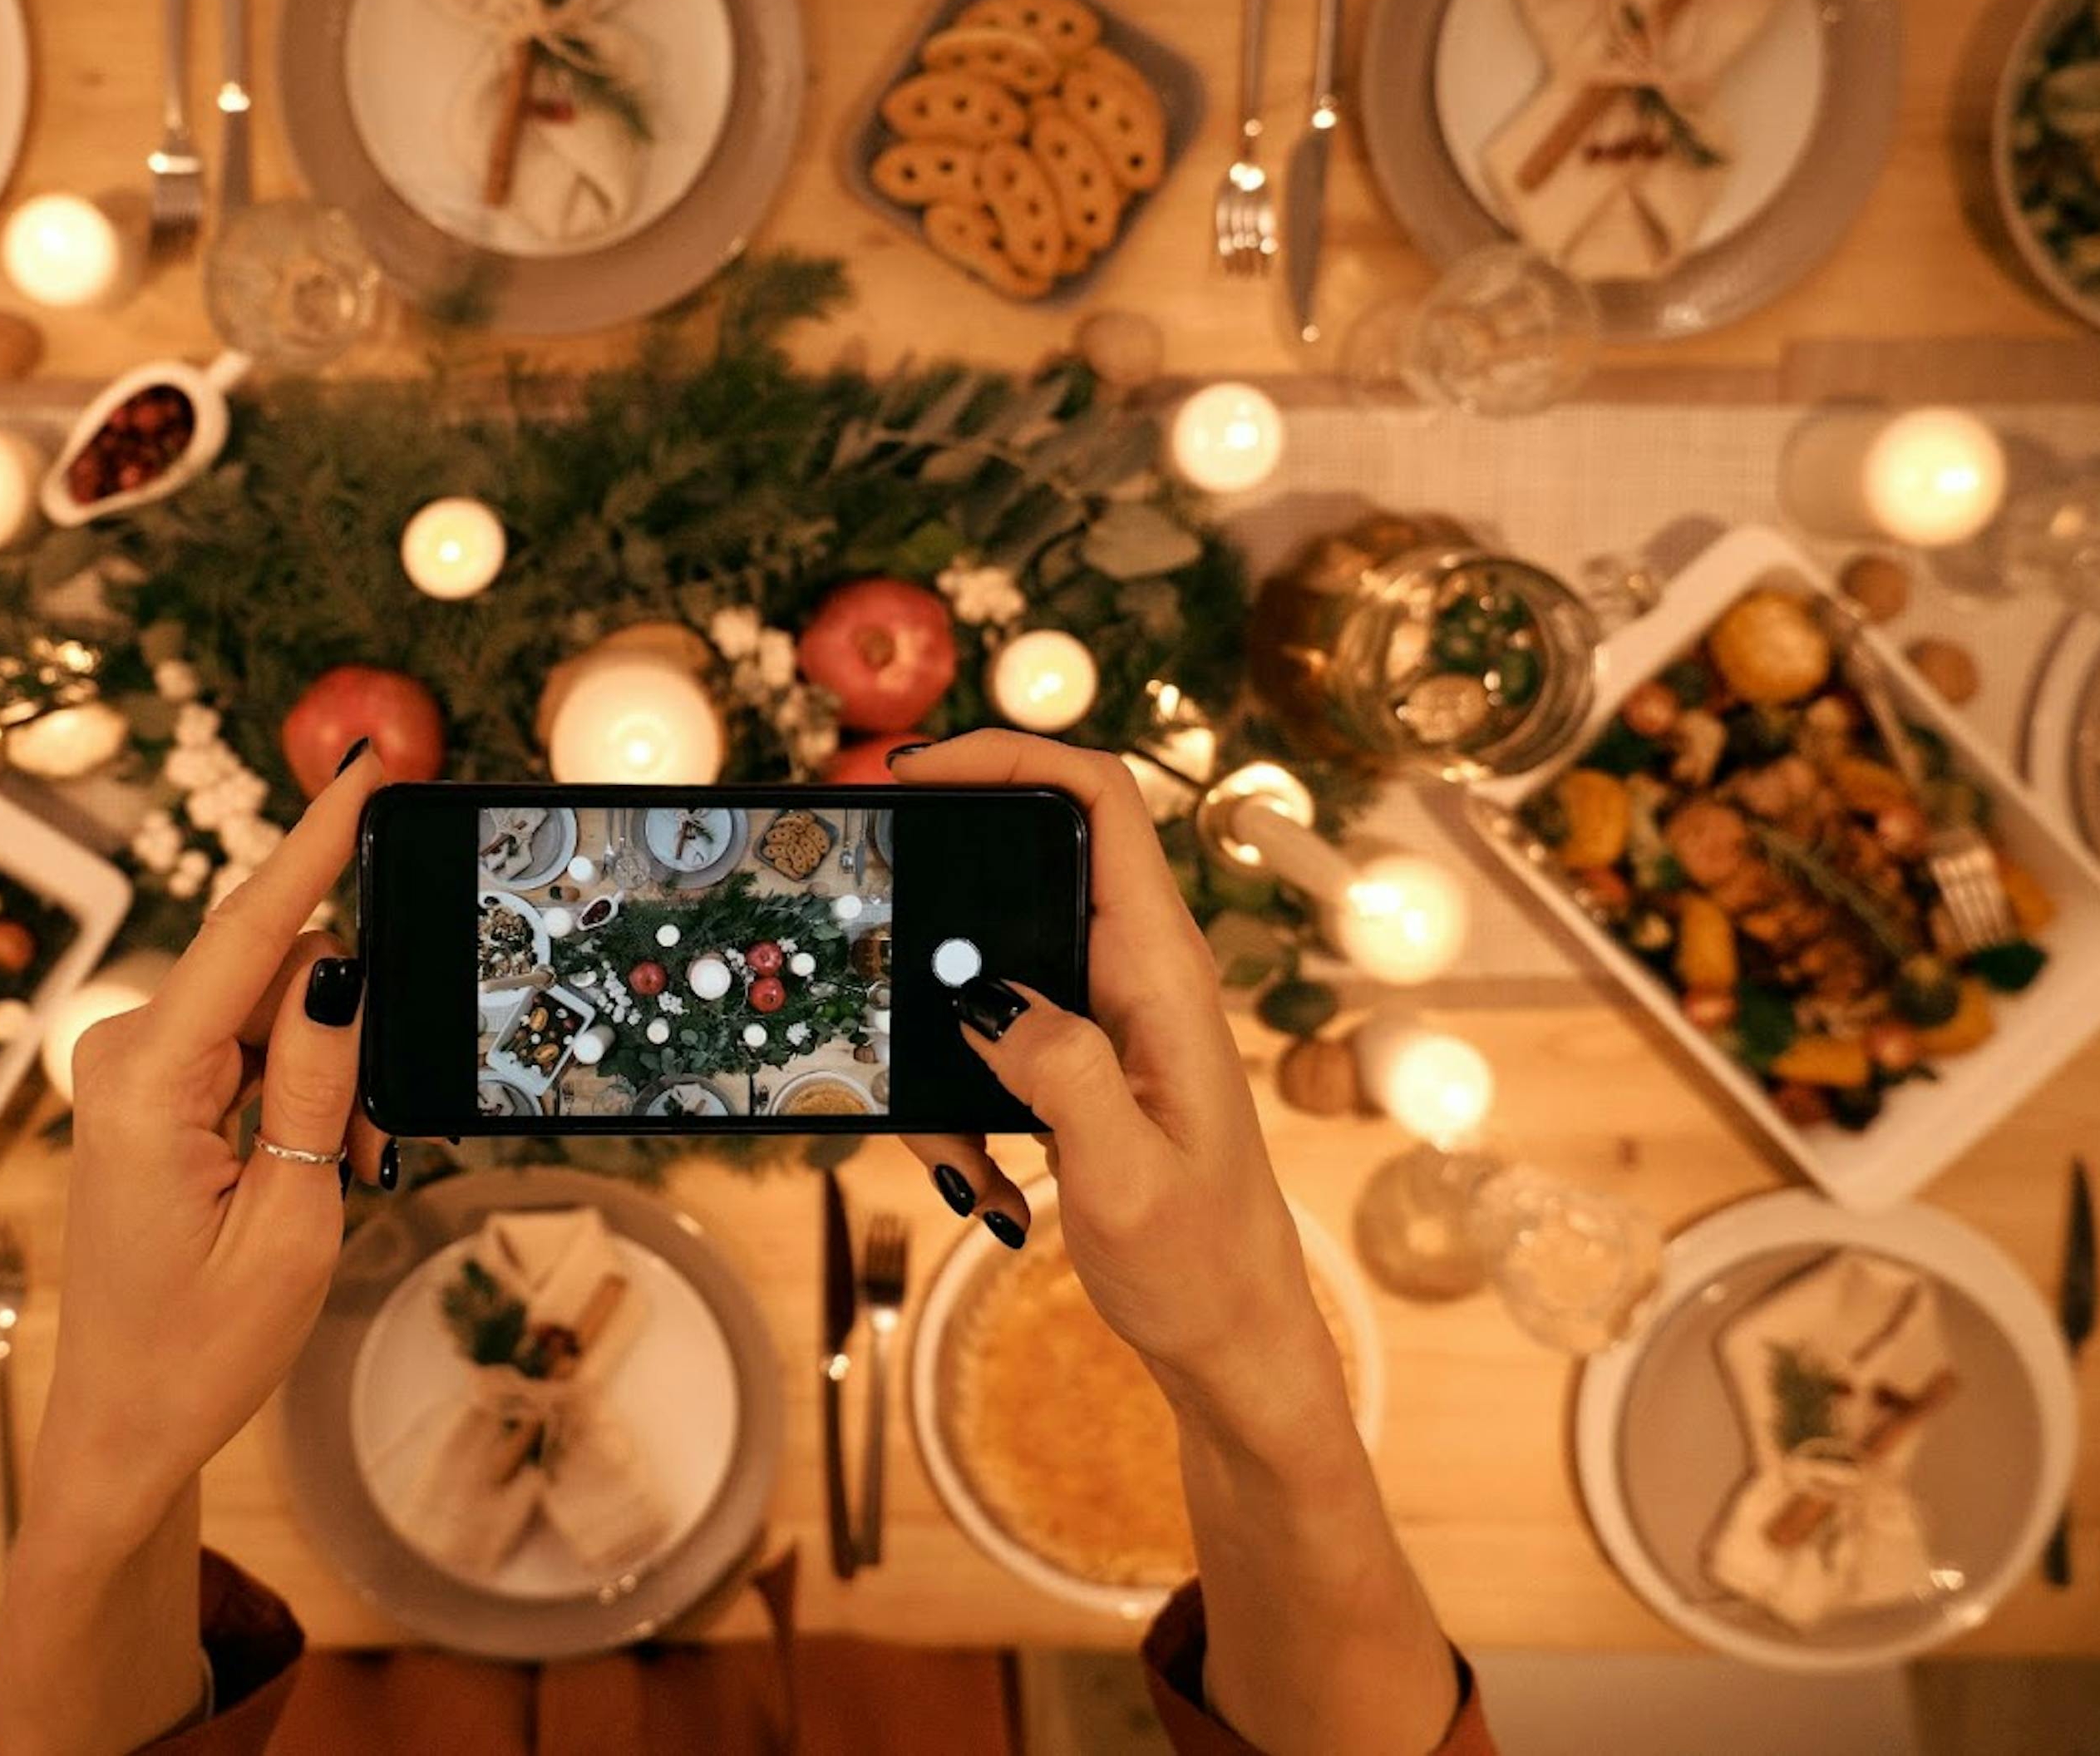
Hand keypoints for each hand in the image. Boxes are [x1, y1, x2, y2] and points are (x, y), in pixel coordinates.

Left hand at [29, 748, 389, 1539]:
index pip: (247, 934)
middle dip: (346, 1035)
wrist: (125, 1423)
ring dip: (327, 1076)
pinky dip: (297, 1090)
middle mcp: (125, 1055)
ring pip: (272, 1010)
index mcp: (147, 1084)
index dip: (312, 845)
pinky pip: (247, 1045)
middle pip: (275, 973)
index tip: (360, 770)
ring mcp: (131, 1069)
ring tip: (338, 1176)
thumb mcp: (294, 1221)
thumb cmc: (202, 1345)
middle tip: (374, 1149)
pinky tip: (310, 1162)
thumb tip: (339, 969)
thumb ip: (321, 1083)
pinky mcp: (145, 1087)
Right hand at [891, 732, 1353, 1454]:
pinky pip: (982, 1046)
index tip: (912, 774)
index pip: (1100, 801)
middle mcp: (1135, 973)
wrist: (1232, 1342)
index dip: (1009, 757)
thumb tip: (988, 997)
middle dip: (934, 907)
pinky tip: (984, 1189)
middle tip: (867, 943)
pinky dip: (954, 1109)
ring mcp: (1102, 1015)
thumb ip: (1064, 1076)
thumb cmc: (1203, 1264)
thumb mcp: (1128, 1179)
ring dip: (936, 1053)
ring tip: (957, 1160)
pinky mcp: (1074, 1062)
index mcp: (1163, 973)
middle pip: (1021, 865)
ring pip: (981, 973)